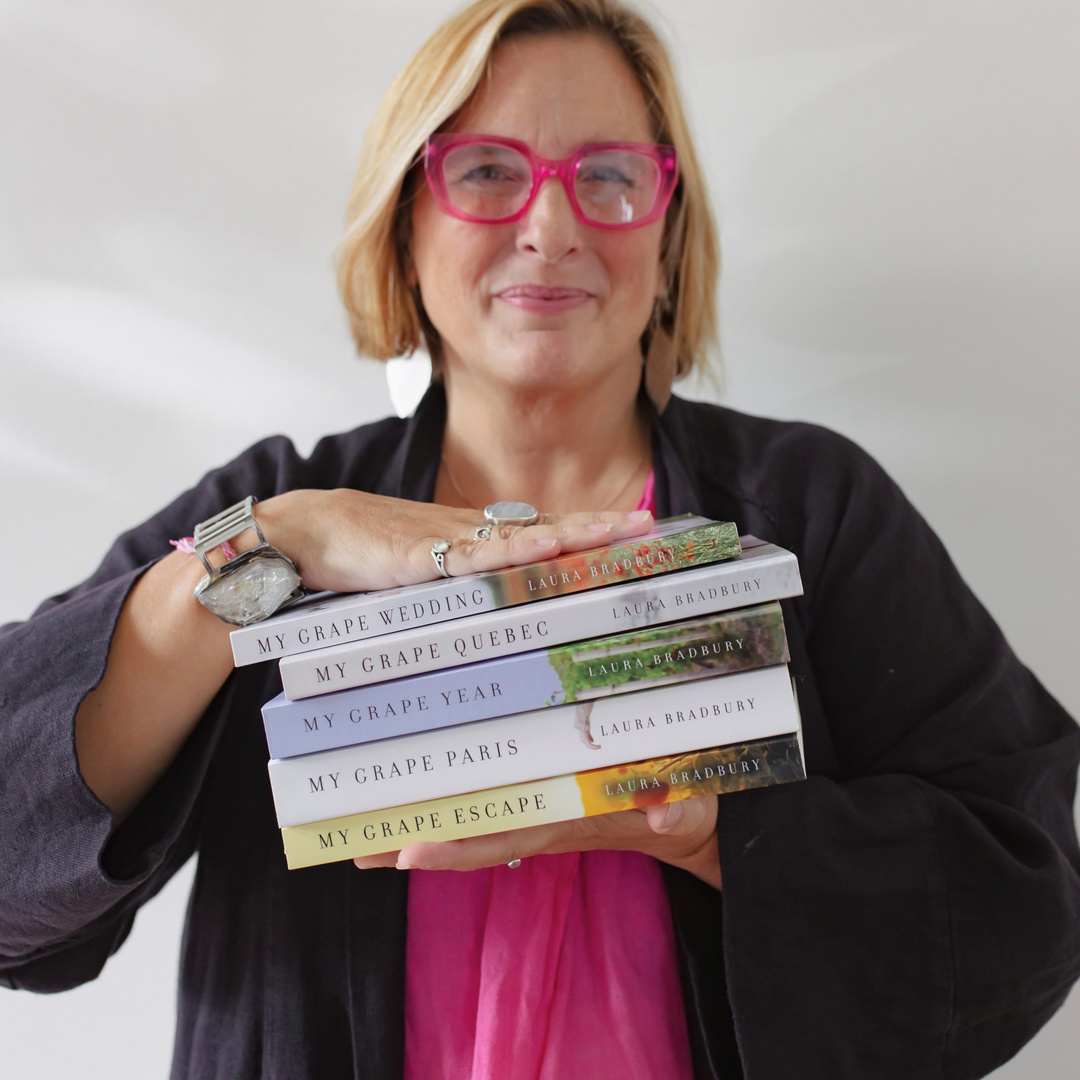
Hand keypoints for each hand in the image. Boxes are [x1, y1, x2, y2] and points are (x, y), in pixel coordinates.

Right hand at [254, 489, 653, 593]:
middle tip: (648, 527)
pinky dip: (510, 551)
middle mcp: (470, 533)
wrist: (308, 530)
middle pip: (546, 528)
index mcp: (474, 537)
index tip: (632, 532)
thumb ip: (463, 582)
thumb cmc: (365, 551)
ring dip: (571, 534)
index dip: (587, 531)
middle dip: (598, 528)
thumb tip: (502, 604)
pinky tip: (543, 549)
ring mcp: (447, 542)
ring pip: (521, 536)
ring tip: (615, 532)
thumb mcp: (425, 569)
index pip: (542, 532)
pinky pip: (472, 556)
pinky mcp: (417, 557)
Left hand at [352, 794, 721, 890]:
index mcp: (573, 820)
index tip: (412, 850)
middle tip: (353, 848)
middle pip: (473, 833)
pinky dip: (450, 808)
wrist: (693, 821)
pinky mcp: (543, 795)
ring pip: (472, 819)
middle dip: (416, 842)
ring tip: (359, 834)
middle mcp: (546, 818)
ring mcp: (541, 808)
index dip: (462, 843)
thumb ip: (681, 808)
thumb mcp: (694, 807)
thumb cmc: (690, 809)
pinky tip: (414, 803)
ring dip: (419, 827)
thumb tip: (664, 809)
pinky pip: (489, 803)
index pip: (509, 834)